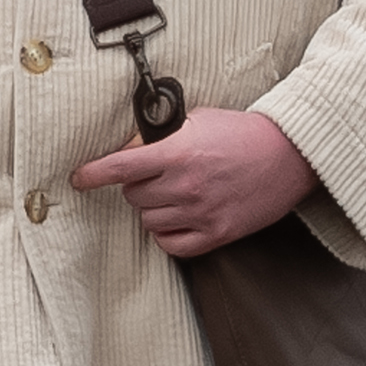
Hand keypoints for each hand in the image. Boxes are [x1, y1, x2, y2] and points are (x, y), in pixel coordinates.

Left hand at [69, 108, 318, 257]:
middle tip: (154, 175)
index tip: (78, 178)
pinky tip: (176, 218)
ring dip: (152, 208)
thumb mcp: (197, 120)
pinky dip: (167, 234)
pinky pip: (172, 245)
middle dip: (136, 185)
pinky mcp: (217, 234)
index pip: (120, 168)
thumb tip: (128, 147)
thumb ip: (161, 135)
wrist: (287, 155)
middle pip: (133, 196)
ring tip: (171, 193)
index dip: (92, 174)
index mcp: (178, 153)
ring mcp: (201, 213)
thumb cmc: (242, 133)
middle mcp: (186, 186)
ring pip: (149, 221)